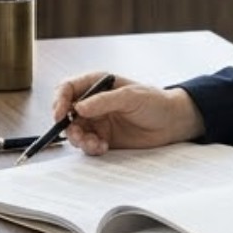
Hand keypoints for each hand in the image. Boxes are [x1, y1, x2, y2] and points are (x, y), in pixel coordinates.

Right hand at [51, 72, 205, 155]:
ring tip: (94, 143)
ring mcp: (97, 121)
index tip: (60, 114)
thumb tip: (78, 107)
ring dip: (79, 139)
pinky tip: (103, 147)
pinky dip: (91, 147)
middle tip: (77, 135)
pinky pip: (87, 144)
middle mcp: (93, 103)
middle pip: (66, 113)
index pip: (67, 89)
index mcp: (96, 84)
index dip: (59, 100)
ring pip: (74, 131)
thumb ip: (104, 101)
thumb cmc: (155, 102)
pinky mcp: (103, 137)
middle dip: (67, 125)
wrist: (172, 123)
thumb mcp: (130, 96)